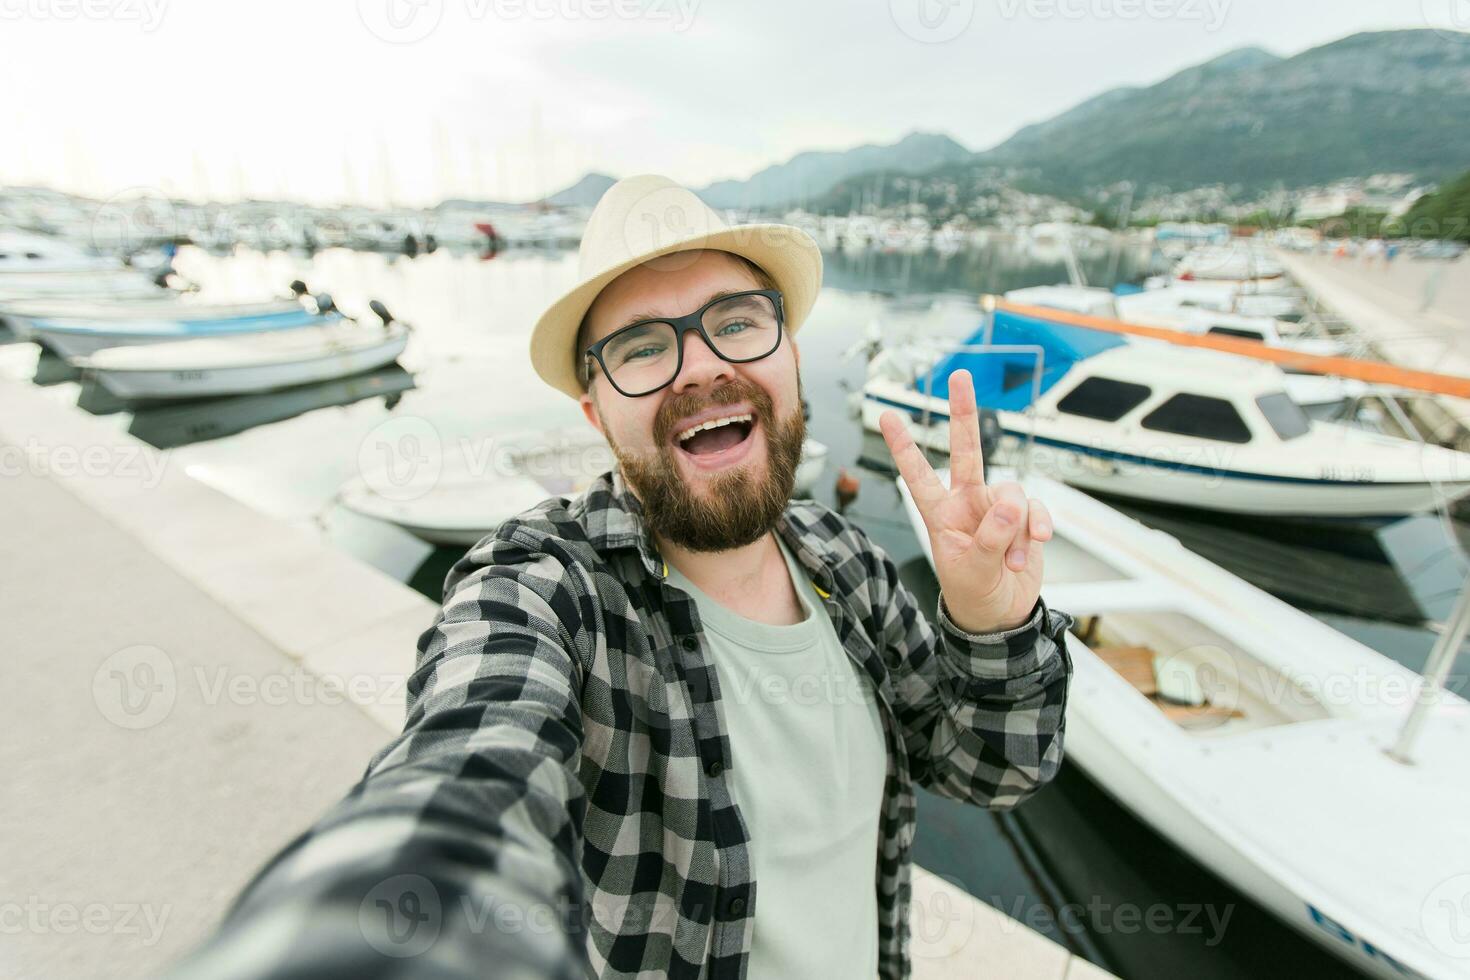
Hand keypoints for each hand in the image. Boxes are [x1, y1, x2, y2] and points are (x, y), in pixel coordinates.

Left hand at [879, 369, 1051, 633]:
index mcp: (941, 513)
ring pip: (1012, 494)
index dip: (904, 446)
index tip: (887, 416)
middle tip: (959, 376)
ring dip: (1017, 529)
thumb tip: (1011, 503)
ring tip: (1012, 558)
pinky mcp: (1024, 518)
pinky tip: (1038, 544)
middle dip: (963, 412)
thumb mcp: (972, 571)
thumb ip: (990, 537)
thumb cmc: (974, 593)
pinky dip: (1039, 526)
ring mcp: (997, 508)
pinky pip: (1036, 509)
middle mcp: (967, 502)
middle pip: (966, 450)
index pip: (918, 475)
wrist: (1001, 615)